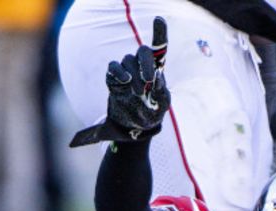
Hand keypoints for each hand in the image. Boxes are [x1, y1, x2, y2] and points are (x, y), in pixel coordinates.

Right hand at [70, 17, 170, 146]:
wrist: (135, 126)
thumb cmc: (152, 112)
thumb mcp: (162, 103)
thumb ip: (162, 90)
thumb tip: (156, 77)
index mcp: (157, 68)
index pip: (159, 47)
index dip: (159, 32)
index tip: (159, 19)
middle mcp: (141, 65)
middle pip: (142, 51)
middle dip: (146, 62)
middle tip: (149, 79)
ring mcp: (126, 70)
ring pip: (128, 61)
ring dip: (134, 76)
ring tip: (139, 92)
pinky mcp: (113, 78)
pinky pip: (113, 67)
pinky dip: (118, 72)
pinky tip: (125, 81)